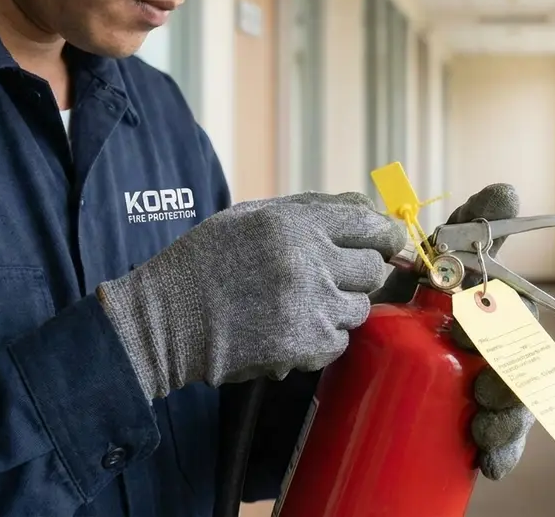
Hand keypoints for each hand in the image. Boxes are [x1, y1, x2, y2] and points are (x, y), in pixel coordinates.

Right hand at [97, 191, 407, 399]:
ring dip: (338, 307)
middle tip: (327, 278)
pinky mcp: (306, 345)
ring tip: (297, 304)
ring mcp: (310, 305)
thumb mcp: (252, 216)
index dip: (386, 235)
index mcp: (295, 222)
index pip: (370, 222)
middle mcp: (308, 260)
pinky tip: (288, 328)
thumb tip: (369, 210)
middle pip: (372, 267)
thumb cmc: (207, 263)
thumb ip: (312, 211)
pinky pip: (341, 341)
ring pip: (360, 307)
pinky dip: (321, 338)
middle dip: (356, 273)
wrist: (166, 319)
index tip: (388, 243)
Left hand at [371, 184, 536, 480]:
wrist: (298, 374)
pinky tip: (490, 464)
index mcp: (470, 305)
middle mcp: (478, 347)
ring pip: (516, 400)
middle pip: (519, 360)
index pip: (510, 308)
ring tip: (486, 432)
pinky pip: (496, 440)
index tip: (475, 332)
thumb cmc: (359, 314)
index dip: (508, 319)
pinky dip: (503, 451)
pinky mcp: (456, 424)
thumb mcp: (396, 274)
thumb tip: (508, 190)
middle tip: (481, 387)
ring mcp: (470, 387)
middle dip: (513, 374)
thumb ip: (445, 234)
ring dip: (514, 417)